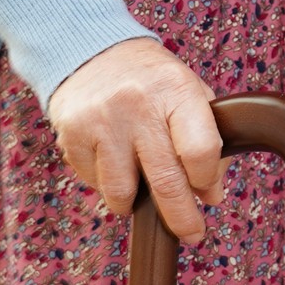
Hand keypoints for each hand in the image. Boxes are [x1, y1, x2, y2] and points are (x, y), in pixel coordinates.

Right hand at [47, 37, 223, 243]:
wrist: (90, 50)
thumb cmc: (151, 80)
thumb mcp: (188, 93)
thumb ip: (209, 140)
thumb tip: (211, 196)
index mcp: (176, 90)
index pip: (201, 151)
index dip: (207, 181)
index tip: (207, 193)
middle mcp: (138, 106)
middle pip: (166, 181)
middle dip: (181, 218)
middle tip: (191, 233)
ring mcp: (101, 122)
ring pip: (122, 193)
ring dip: (135, 201)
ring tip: (142, 184)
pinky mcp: (72, 135)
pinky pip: (94, 183)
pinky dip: (107, 184)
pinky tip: (114, 160)